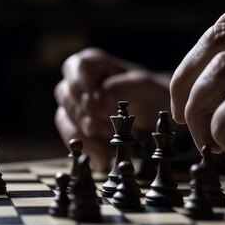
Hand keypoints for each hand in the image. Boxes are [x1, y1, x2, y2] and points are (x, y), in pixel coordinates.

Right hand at [54, 47, 170, 170]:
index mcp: (95, 63)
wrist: (160, 116)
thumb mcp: (145, 87)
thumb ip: (123, 88)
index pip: (78, 67)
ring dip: (81, 135)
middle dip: (80, 112)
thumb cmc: (154, 94)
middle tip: (94, 128)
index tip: (97, 104)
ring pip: (64, 117)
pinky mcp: (79, 127)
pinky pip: (73, 137)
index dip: (83, 86)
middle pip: (66, 93)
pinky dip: (86, 149)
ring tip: (100, 150)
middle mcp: (81, 82)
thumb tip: (102, 97)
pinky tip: (102, 160)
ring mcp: (77, 105)